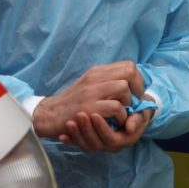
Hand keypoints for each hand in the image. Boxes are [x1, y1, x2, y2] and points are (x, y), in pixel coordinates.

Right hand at [30, 62, 145, 138]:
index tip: (134, 94)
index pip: (128, 65)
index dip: (137, 80)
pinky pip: (116, 107)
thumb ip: (106, 84)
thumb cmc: (72, 103)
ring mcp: (91, 91)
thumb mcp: (89, 87)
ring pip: (124, 88)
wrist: (50, 114)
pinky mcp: (90, 107)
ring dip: (129, 104)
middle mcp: (94, 77)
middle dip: (137, 90)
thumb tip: (130, 86)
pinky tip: (116, 122)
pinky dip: (121, 116)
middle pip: (130, 71)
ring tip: (122, 114)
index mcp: (96, 72)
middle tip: (132, 104)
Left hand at [61, 107, 150, 151]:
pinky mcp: (90, 141)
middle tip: (79, 115)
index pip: (110, 139)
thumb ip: (137, 119)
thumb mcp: (142, 114)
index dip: (102, 128)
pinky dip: (71, 140)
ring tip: (69, 123)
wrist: (133, 113)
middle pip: (96, 144)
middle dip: (86, 130)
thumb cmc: (138, 112)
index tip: (94, 114)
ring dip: (77, 135)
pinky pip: (79, 144)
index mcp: (123, 139)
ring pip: (86, 145)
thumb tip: (129, 127)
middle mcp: (110, 145)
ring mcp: (100, 144)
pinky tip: (62, 136)